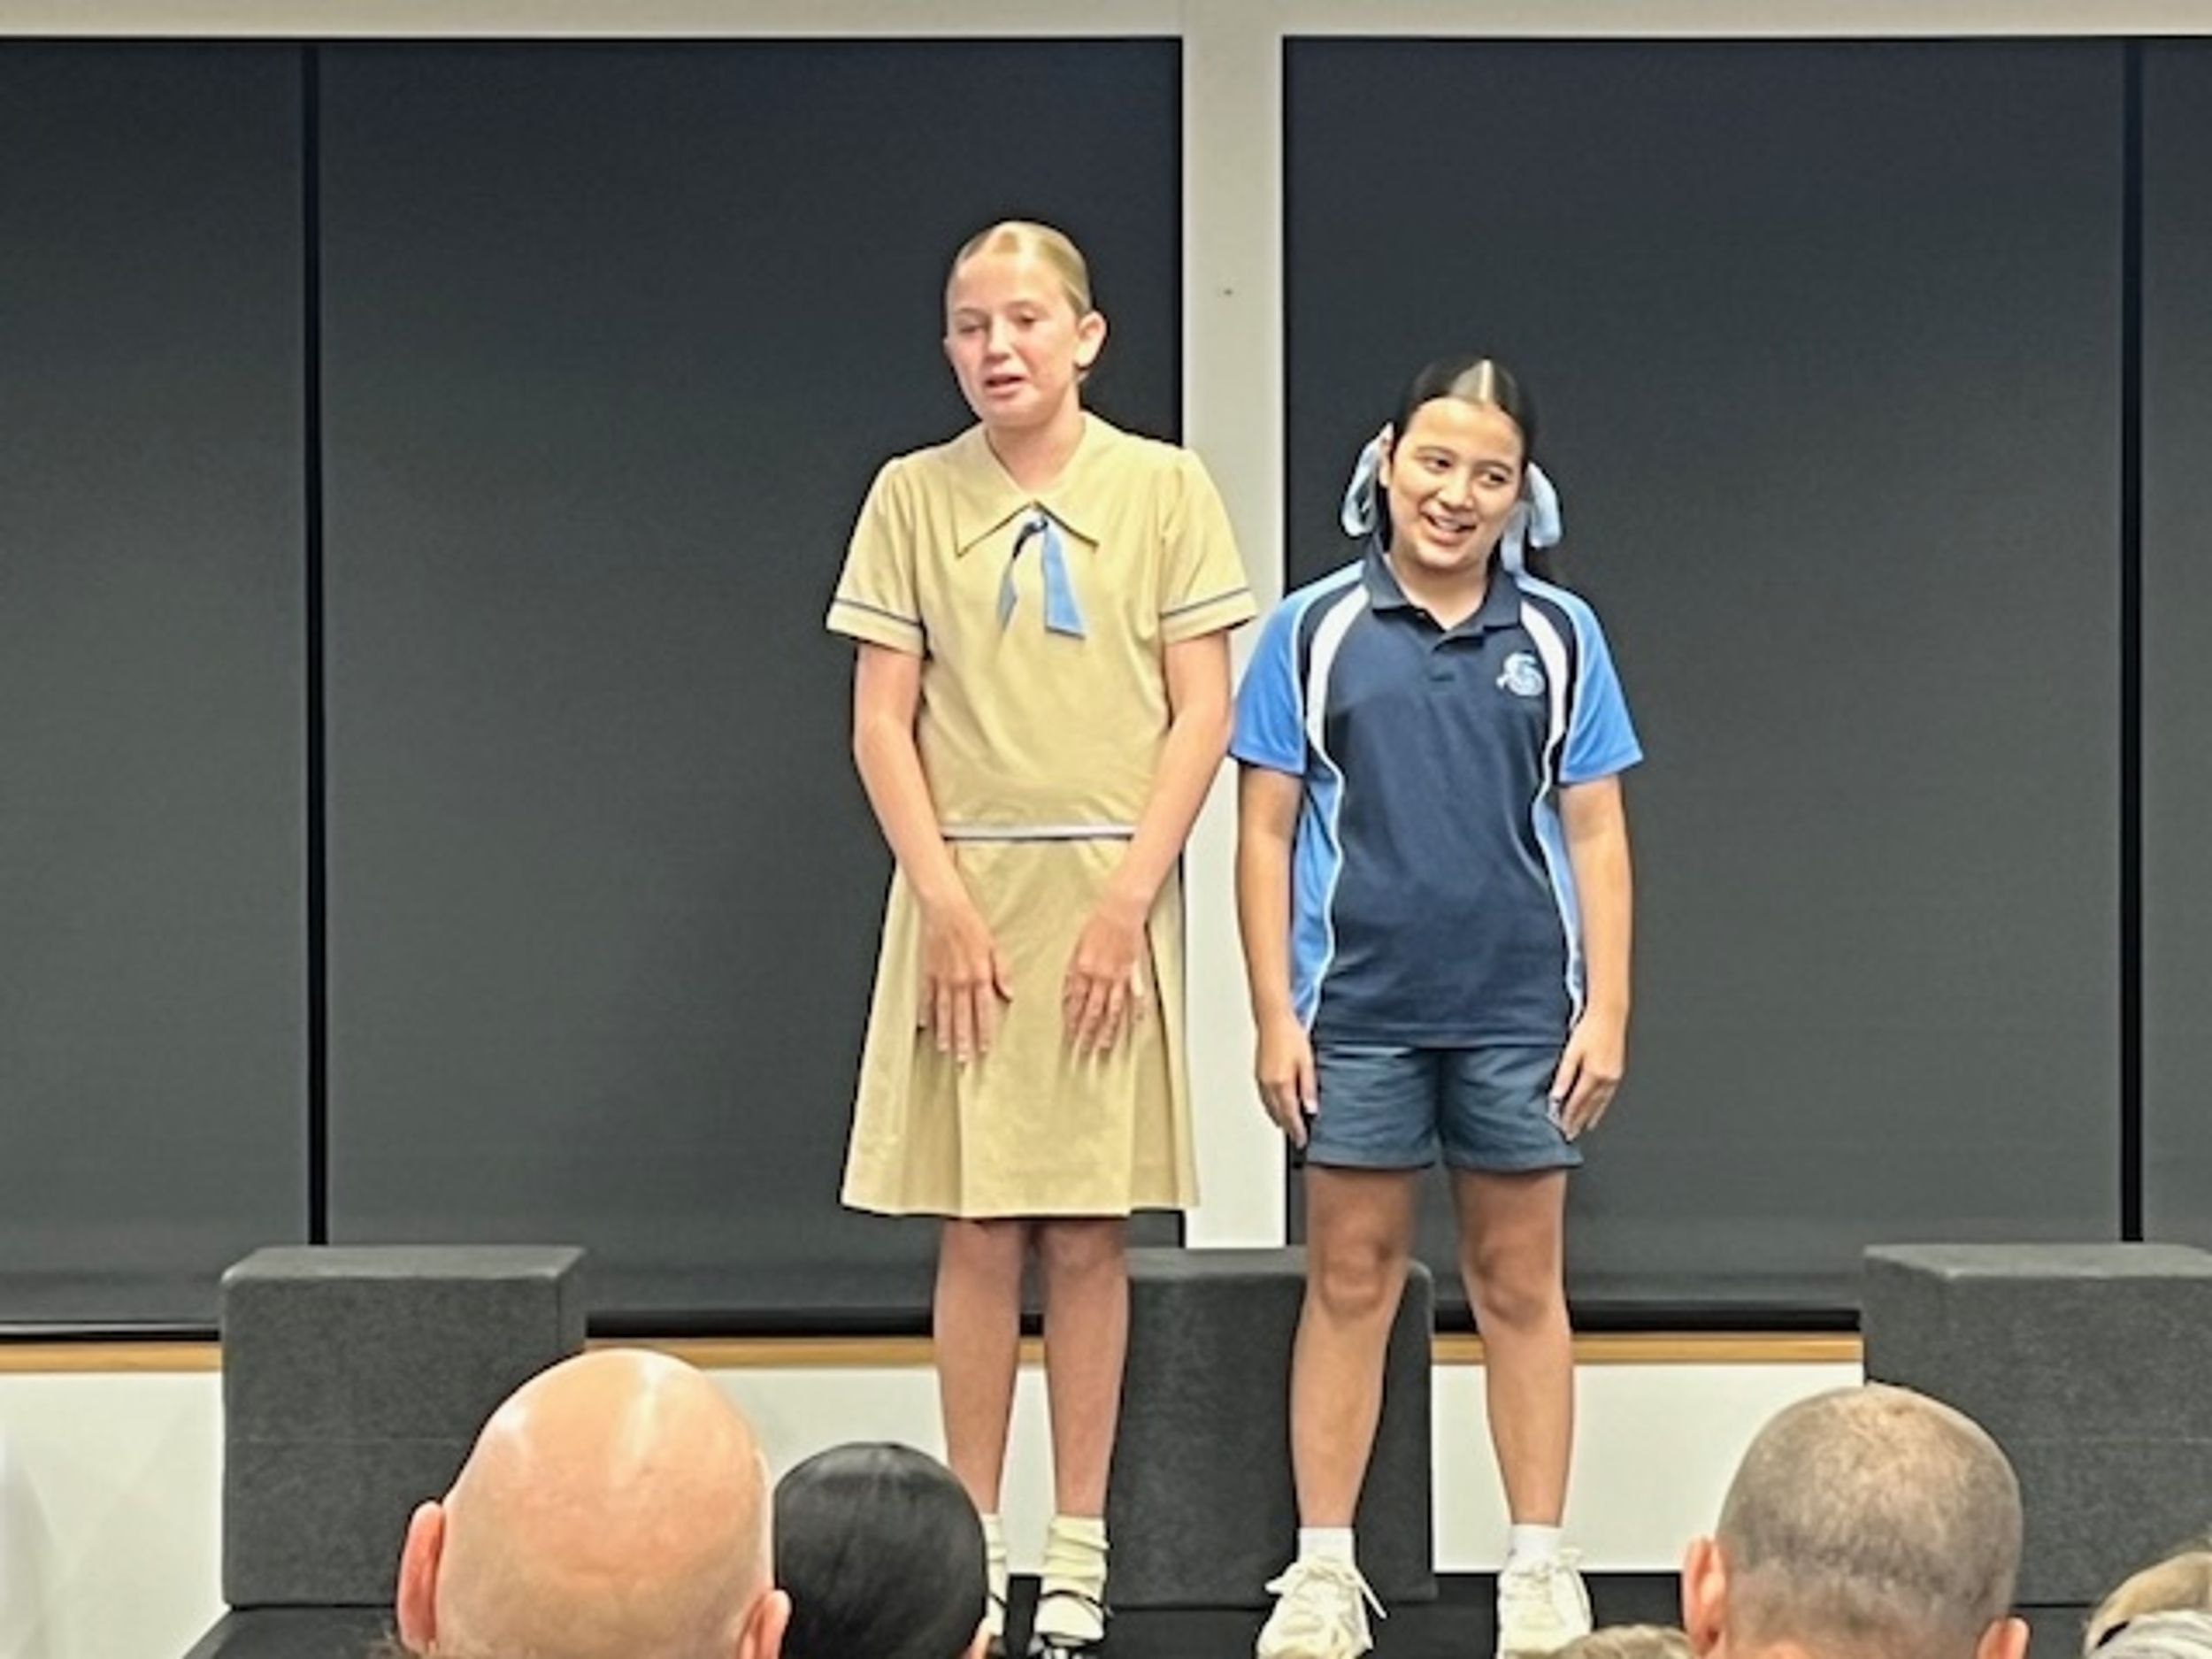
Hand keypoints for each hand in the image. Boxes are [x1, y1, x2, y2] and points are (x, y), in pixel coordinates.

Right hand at [918, 894, 1010, 1063]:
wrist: (945, 908)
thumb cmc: (972, 924)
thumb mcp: (995, 946)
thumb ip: (1002, 972)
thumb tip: (1010, 994)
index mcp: (979, 974)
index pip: (984, 1010)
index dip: (984, 1031)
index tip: (985, 1049)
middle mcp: (960, 980)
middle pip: (962, 1016)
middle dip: (963, 1040)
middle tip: (963, 1060)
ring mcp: (942, 977)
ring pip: (943, 1011)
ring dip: (944, 1031)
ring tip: (944, 1049)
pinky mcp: (928, 971)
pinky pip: (926, 996)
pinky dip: (925, 1011)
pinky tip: (924, 1025)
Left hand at [1062, 898, 1147, 1053]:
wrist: (1120, 908)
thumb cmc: (1097, 922)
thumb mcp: (1076, 945)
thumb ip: (1073, 970)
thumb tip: (1069, 993)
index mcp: (1082, 968)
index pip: (1075, 1002)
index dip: (1072, 1020)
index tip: (1069, 1036)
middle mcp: (1100, 975)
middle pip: (1092, 1010)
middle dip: (1087, 1033)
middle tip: (1083, 1052)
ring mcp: (1118, 975)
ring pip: (1112, 1009)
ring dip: (1107, 1030)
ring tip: (1104, 1047)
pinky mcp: (1133, 971)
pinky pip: (1134, 995)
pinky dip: (1136, 1010)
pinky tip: (1135, 1025)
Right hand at [1254, 1011, 1316, 1147]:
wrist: (1273, 1020)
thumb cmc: (1290, 1037)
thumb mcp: (1307, 1062)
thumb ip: (1308, 1088)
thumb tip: (1310, 1109)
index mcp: (1281, 1084)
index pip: (1290, 1115)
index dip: (1297, 1130)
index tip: (1302, 1140)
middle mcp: (1268, 1085)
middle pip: (1278, 1115)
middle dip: (1288, 1127)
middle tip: (1297, 1137)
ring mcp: (1261, 1080)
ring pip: (1269, 1108)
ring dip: (1279, 1118)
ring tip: (1289, 1126)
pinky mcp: (1258, 1075)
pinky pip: (1264, 1099)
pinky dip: (1272, 1107)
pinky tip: (1278, 1107)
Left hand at [1549, 1007, 1625, 1138]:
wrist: (1609, 1016)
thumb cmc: (1589, 1029)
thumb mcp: (1571, 1051)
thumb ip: (1564, 1075)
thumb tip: (1556, 1096)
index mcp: (1594, 1074)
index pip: (1577, 1102)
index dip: (1568, 1117)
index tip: (1560, 1128)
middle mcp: (1606, 1079)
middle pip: (1589, 1107)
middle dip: (1578, 1122)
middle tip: (1569, 1135)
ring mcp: (1614, 1077)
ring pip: (1600, 1104)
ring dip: (1589, 1118)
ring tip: (1580, 1129)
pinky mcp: (1617, 1074)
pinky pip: (1607, 1097)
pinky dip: (1600, 1108)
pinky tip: (1596, 1112)